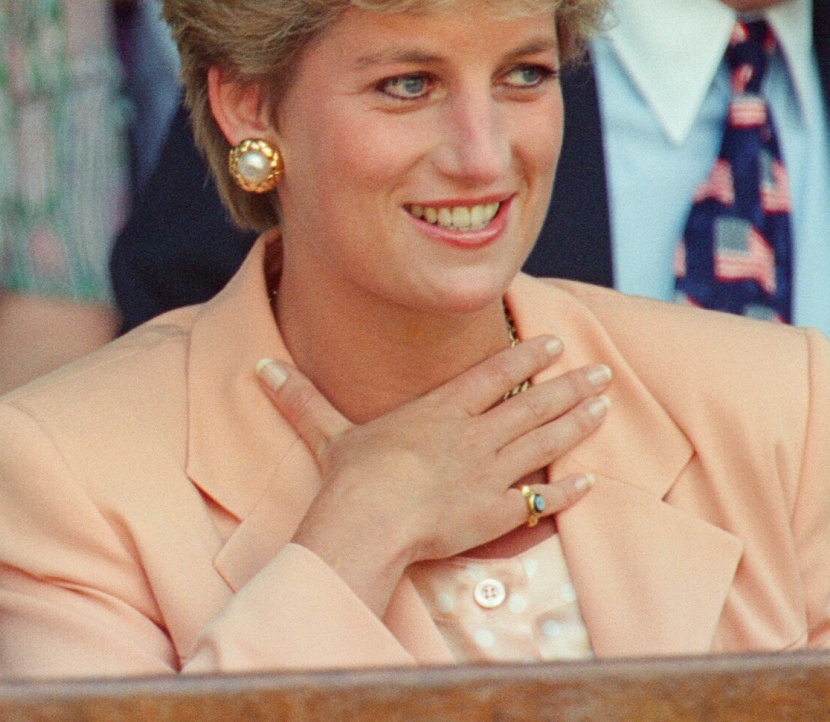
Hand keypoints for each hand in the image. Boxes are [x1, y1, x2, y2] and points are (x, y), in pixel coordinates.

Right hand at [257, 336, 607, 614]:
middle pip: (530, 404)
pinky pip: (541, 499)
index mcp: (439, 410)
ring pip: (545, 442)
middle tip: (600, 372)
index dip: (525, 357)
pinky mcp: (498, 513)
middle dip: (569, 386)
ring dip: (577, 423)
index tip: (553, 344)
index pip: (492, 375)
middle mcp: (473, 435)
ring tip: (604, 406)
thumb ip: (301, 399)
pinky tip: (587, 482)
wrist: (371, 520)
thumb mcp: (327, 432)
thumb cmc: (351, 478)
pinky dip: (566, 491)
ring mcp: (490, 473)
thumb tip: (261, 366)